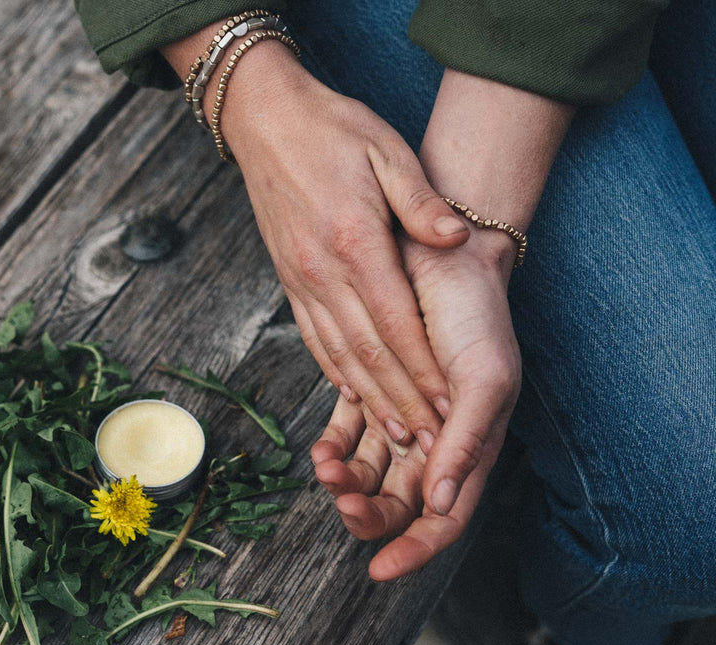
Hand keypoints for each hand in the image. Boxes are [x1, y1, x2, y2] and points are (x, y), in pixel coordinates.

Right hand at [220, 47, 470, 446]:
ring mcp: (301, 280)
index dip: (425, 372)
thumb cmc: (334, 130)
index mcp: (353, 241)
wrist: (267, 122)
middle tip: (430, 444)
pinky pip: (315, 338)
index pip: (397, 324)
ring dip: (372, 400)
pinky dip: (336, 372)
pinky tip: (352, 396)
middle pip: (370, 353)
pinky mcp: (290, 281)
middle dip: (404, 402)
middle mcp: (323, 272)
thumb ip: (420, 200)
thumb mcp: (386, 149)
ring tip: (398, 435)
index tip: (451, 408)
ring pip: (340, 355)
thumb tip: (456, 238)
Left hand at [311, 232, 520, 579]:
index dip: (413, 548)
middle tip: (343, 505)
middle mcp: (434, 442)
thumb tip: (442, 504)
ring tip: (326, 470)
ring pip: (367, 472)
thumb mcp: (486, 380)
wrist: (443, 255)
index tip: (378, 570)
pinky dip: (333, 448)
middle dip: (369, 514)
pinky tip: (321, 451)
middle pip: (397, 502)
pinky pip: (346, 433)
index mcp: (470, 448)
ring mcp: (399, 417)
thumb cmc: (478, 317)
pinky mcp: (369, 389)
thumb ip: (468, 443)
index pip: (442, 518)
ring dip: (345, 482)